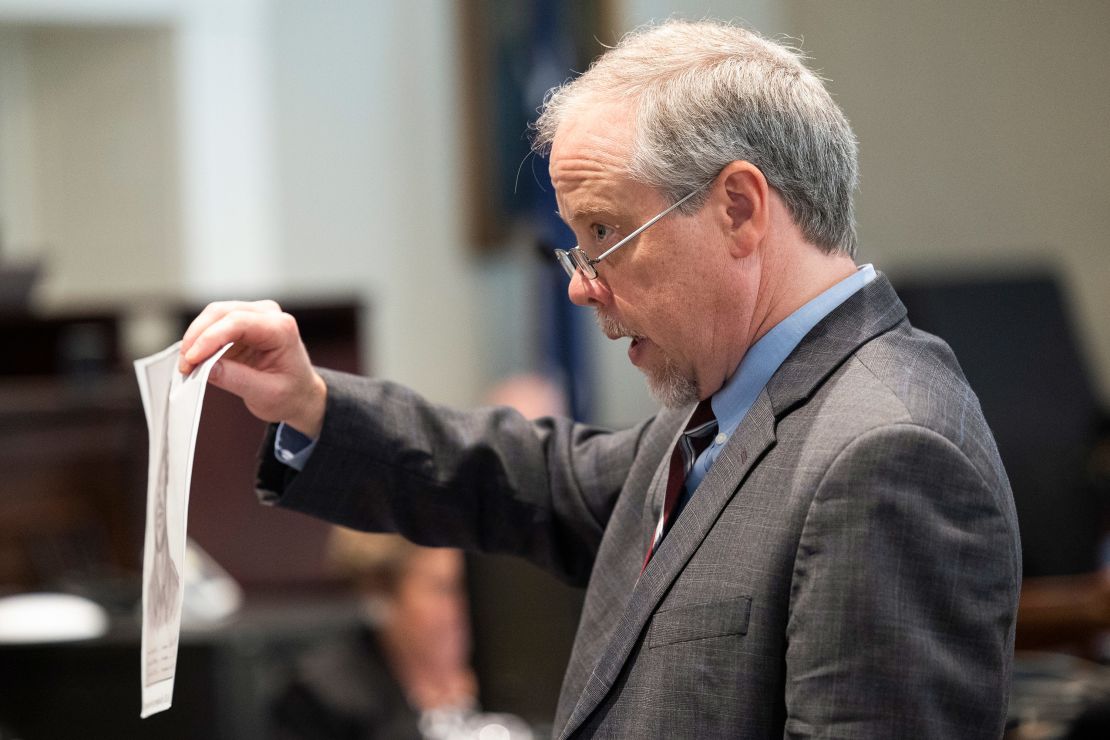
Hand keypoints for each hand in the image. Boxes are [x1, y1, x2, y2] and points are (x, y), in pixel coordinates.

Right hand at [179, 300, 326, 437]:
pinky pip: (212, 325)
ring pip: (212, 315)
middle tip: (184, 366)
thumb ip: (236, 379)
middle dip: (197, 338)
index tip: (192, 359)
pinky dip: (199, 341)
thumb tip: (204, 367)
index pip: (239, 323)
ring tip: (186, 366)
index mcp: (281, 329)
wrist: (300, 394)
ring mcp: (253, 315)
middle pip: (221, 313)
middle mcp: (267, 314)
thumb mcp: (266, 394)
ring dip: (194, 338)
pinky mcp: (239, 324)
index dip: (210, 338)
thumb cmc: (290, 393)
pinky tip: (192, 360)